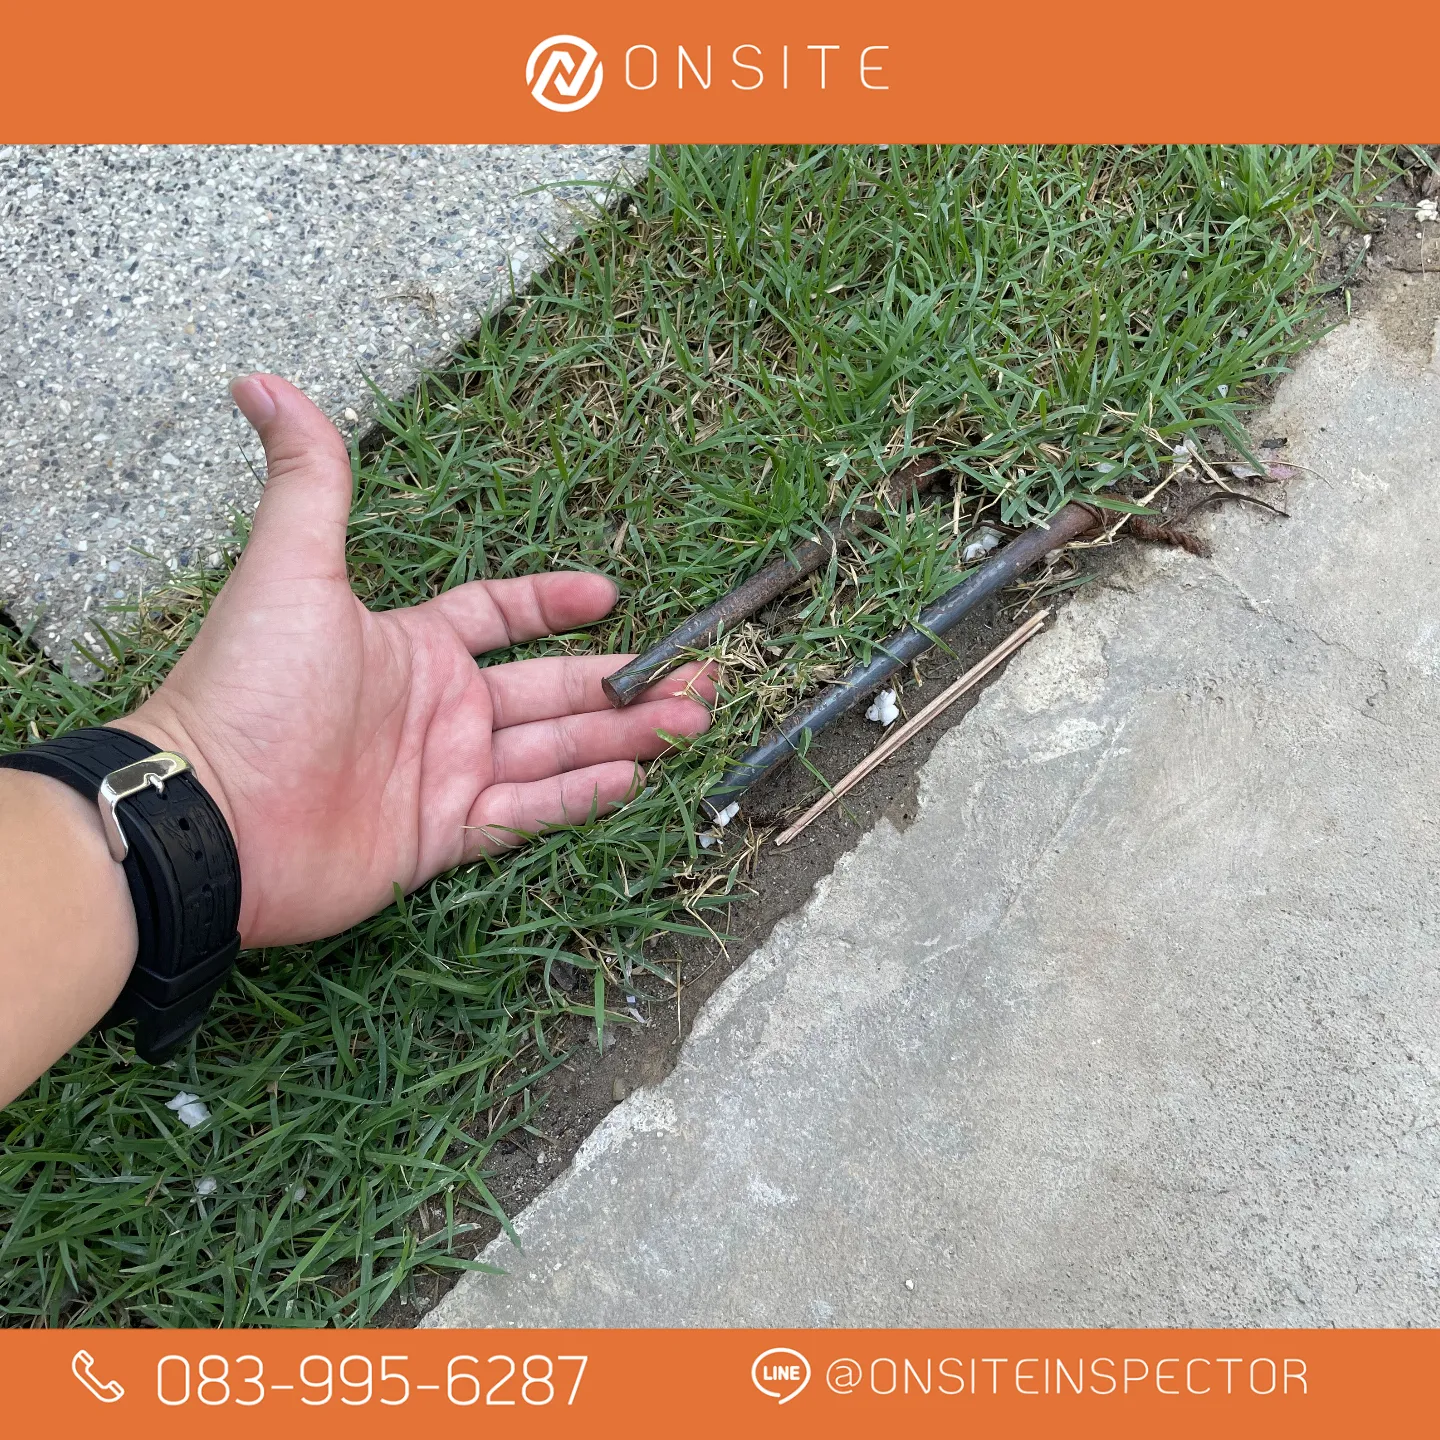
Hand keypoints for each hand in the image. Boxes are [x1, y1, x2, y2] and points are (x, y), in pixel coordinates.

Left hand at [116, 374, 712, 948]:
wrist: (210, 817)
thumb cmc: (248, 689)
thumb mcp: (291, 570)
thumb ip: (309, 480)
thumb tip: (261, 383)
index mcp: (412, 647)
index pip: (498, 615)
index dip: (552, 603)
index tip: (609, 594)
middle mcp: (437, 710)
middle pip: (551, 690)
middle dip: (624, 682)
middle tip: (698, 677)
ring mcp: (442, 775)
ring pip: (555, 752)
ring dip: (624, 735)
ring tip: (692, 723)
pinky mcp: (441, 837)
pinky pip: (526, 813)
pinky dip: (579, 796)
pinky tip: (633, 774)